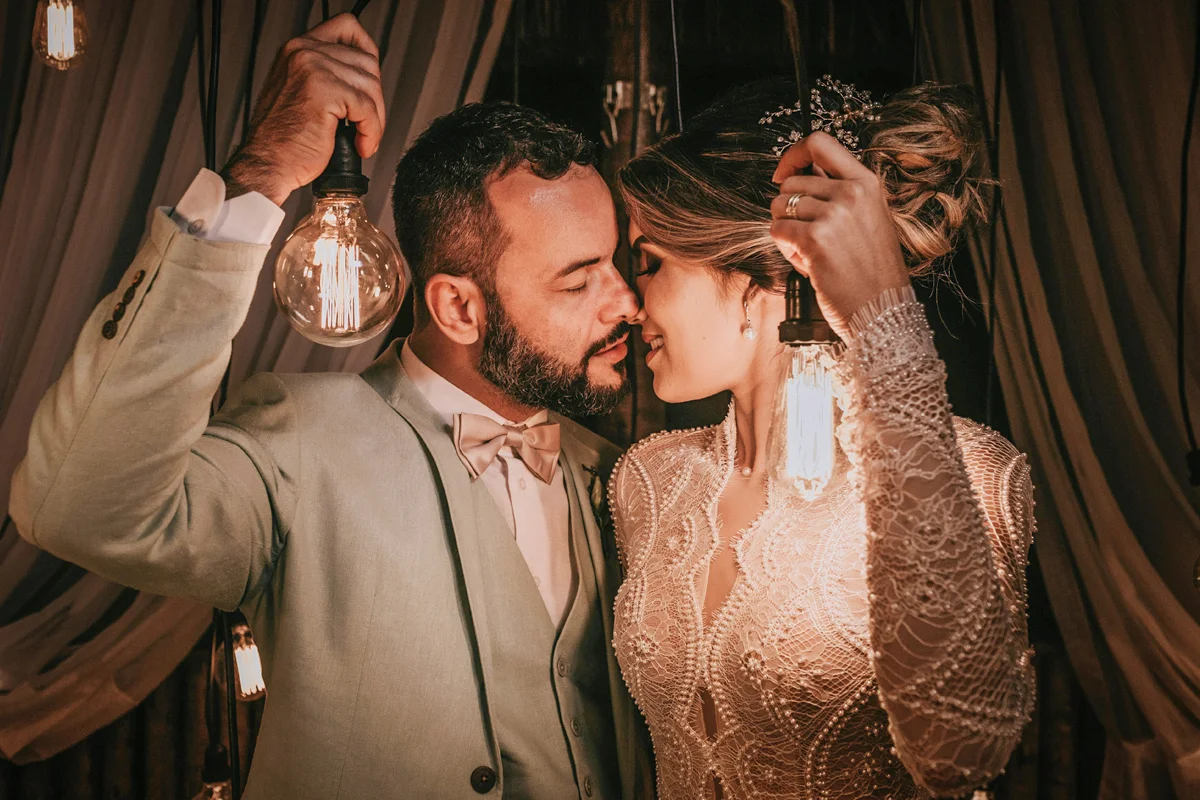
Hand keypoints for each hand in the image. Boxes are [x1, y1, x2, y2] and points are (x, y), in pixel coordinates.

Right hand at [222, 14, 384, 205]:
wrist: (267, 162)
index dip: (368, 51)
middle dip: (375, 97)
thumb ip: (325, 75)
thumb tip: (362, 77)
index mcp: (297, 48)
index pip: (347, 26)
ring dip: (375, 118)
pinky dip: (372, 131)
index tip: (371, 79)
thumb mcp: (301, 92)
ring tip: (363, 137)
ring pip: (371, 85)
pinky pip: (367, 108)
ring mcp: (313, 68)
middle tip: (367, 123)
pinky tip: (361, 144)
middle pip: (367, 61)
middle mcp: (303, 51)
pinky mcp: (324, 91)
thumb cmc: (283, 138)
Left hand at [769, 132, 909, 338]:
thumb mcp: (869, 218)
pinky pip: (777, 230)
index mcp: (867, 183)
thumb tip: (801, 175)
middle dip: (788, 209)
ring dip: (787, 232)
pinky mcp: (815, 239)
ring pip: (779, 207)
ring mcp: (833, 215)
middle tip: (808, 235)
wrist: (883, 309)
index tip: (783, 173)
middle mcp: (851, 193)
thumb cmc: (873, 271)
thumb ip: (840, 194)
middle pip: (791, 182)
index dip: (792, 155)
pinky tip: (808, 264)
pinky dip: (785, 249)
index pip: (820, 143)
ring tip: (812, 252)